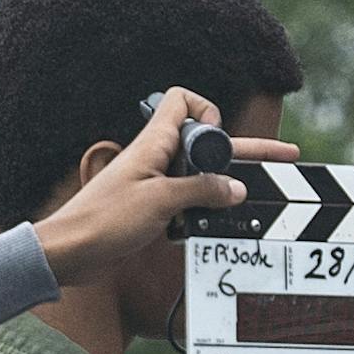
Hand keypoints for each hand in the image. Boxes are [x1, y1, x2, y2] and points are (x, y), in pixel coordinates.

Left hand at [34, 87, 300, 284]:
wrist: (71, 252)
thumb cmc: (103, 220)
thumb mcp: (161, 201)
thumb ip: (201, 191)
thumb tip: (235, 189)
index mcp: (153, 142)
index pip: (183, 101)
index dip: (208, 113)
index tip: (218, 142)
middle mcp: (156, 157)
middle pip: (205, 143)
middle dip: (243, 151)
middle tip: (283, 157)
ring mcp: (154, 182)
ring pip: (200, 174)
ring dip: (222, 185)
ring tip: (251, 198)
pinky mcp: (152, 208)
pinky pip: (188, 199)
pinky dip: (204, 210)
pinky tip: (212, 224)